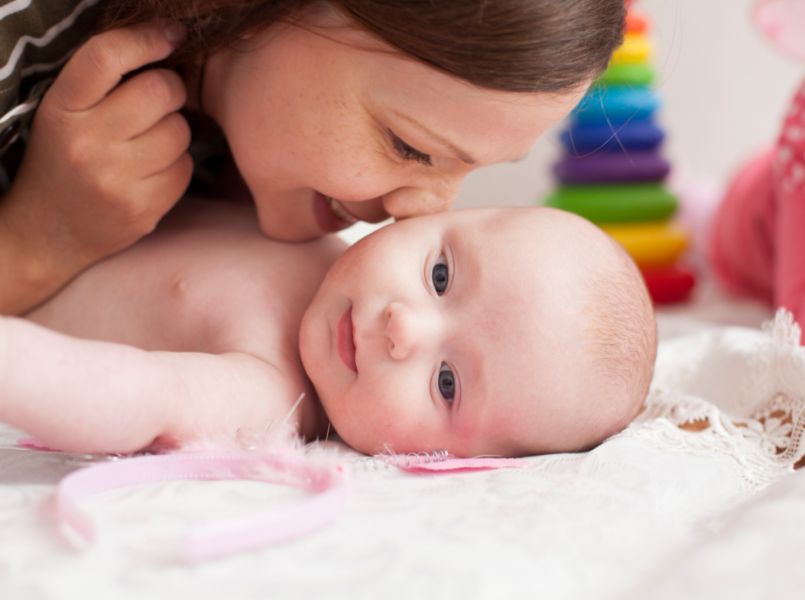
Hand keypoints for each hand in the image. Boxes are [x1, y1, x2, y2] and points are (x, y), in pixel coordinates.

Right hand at [1, 22, 192, 311]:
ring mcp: (116, 180)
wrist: (48, 233)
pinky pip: (184, 167)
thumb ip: (105, 84)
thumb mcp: (64, 114)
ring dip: (175, 130)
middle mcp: (87, 143)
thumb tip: (168, 48)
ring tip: (149, 142)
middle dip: (170, 89)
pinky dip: (177, 164)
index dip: (146, 39)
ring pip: (179, 130)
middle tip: (159, 101)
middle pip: (160, 91)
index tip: (170, 36)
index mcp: (62, 109)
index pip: (106, 57)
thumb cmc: (62, 162)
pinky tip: (153, 171)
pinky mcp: (142, 209)